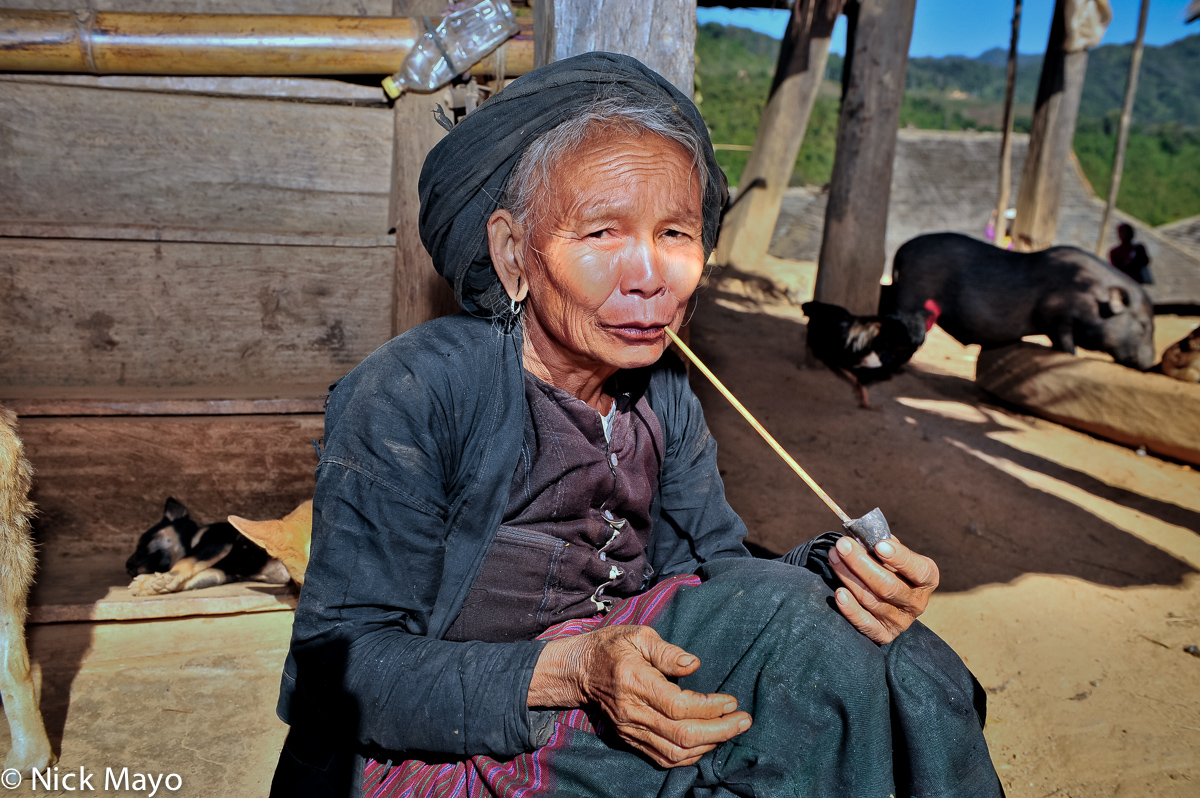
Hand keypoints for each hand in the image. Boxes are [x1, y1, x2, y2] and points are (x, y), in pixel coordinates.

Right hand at [529, 626, 751, 767]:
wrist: (578, 671)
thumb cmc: (611, 647)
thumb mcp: (638, 634)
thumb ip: (667, 651)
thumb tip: (695, 665)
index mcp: (634, 682)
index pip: (678, 705)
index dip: (709, 707)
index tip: (731, 701)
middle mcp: (632, 712)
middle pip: (681, 734)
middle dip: (719, 731)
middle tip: (744, 720)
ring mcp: (630, 730)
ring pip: (674, 752)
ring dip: (708, 746)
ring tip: (730, 731)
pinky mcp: (630, 739)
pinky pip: (663, 758)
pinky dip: (689, 756)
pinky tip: (707, 743)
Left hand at [828, 534, 938, 643]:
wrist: (888, 602)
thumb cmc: (889, 569)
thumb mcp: (892, 554)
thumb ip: (882, 544)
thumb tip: (863, 534)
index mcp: (926, 580)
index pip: (919, 571)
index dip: (900, 558)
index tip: (879, 545)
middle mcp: (916, 603)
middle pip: (888, 586)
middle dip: (861, 563)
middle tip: (843, 545)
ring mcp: (900, 621)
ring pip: (871, 599)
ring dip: (848, 577)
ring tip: (833, 557)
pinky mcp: (883, 634)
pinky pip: (865, 624)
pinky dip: (850, 609)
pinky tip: (839, 593)